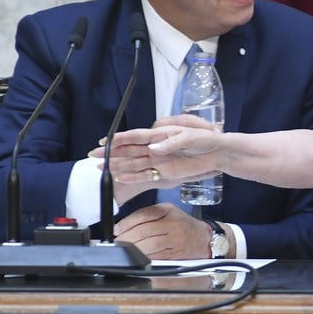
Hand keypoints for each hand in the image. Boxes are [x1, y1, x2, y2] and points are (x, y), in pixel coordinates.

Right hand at [88, 114, 222, 183]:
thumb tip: (154, 149)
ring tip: (99, 168)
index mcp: (161, 135)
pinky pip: (145, 175)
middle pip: (129, 150)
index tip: (106, 140)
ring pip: (133, 163)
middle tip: (93, 156)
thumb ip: (171, 143)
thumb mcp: (189, 138)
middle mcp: (157, 148)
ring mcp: (159, 161)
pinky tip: (120, 178)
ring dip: (117, 165)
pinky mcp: (165, 173)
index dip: (120, 138)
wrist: (219, 153)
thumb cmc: (205, 140)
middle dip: (111, 152)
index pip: (136, 136)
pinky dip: (132, 176)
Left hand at [114, 202, 211, 259]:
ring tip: (125, 249)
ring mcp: (175, 239)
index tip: (117, 229)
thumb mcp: (168, 212)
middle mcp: (172, 223)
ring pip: (150, 244)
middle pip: (144, 230)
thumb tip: (124, 226)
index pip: (144, 214)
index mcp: (168, 210)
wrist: (203, 238)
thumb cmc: (182, 225)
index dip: (127, 223)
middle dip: (127, 238)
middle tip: (118, 242)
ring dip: (134, 248)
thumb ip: (148, 215)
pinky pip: (156, 256)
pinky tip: (137, 256)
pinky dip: (144, 257)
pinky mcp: (175, 253)